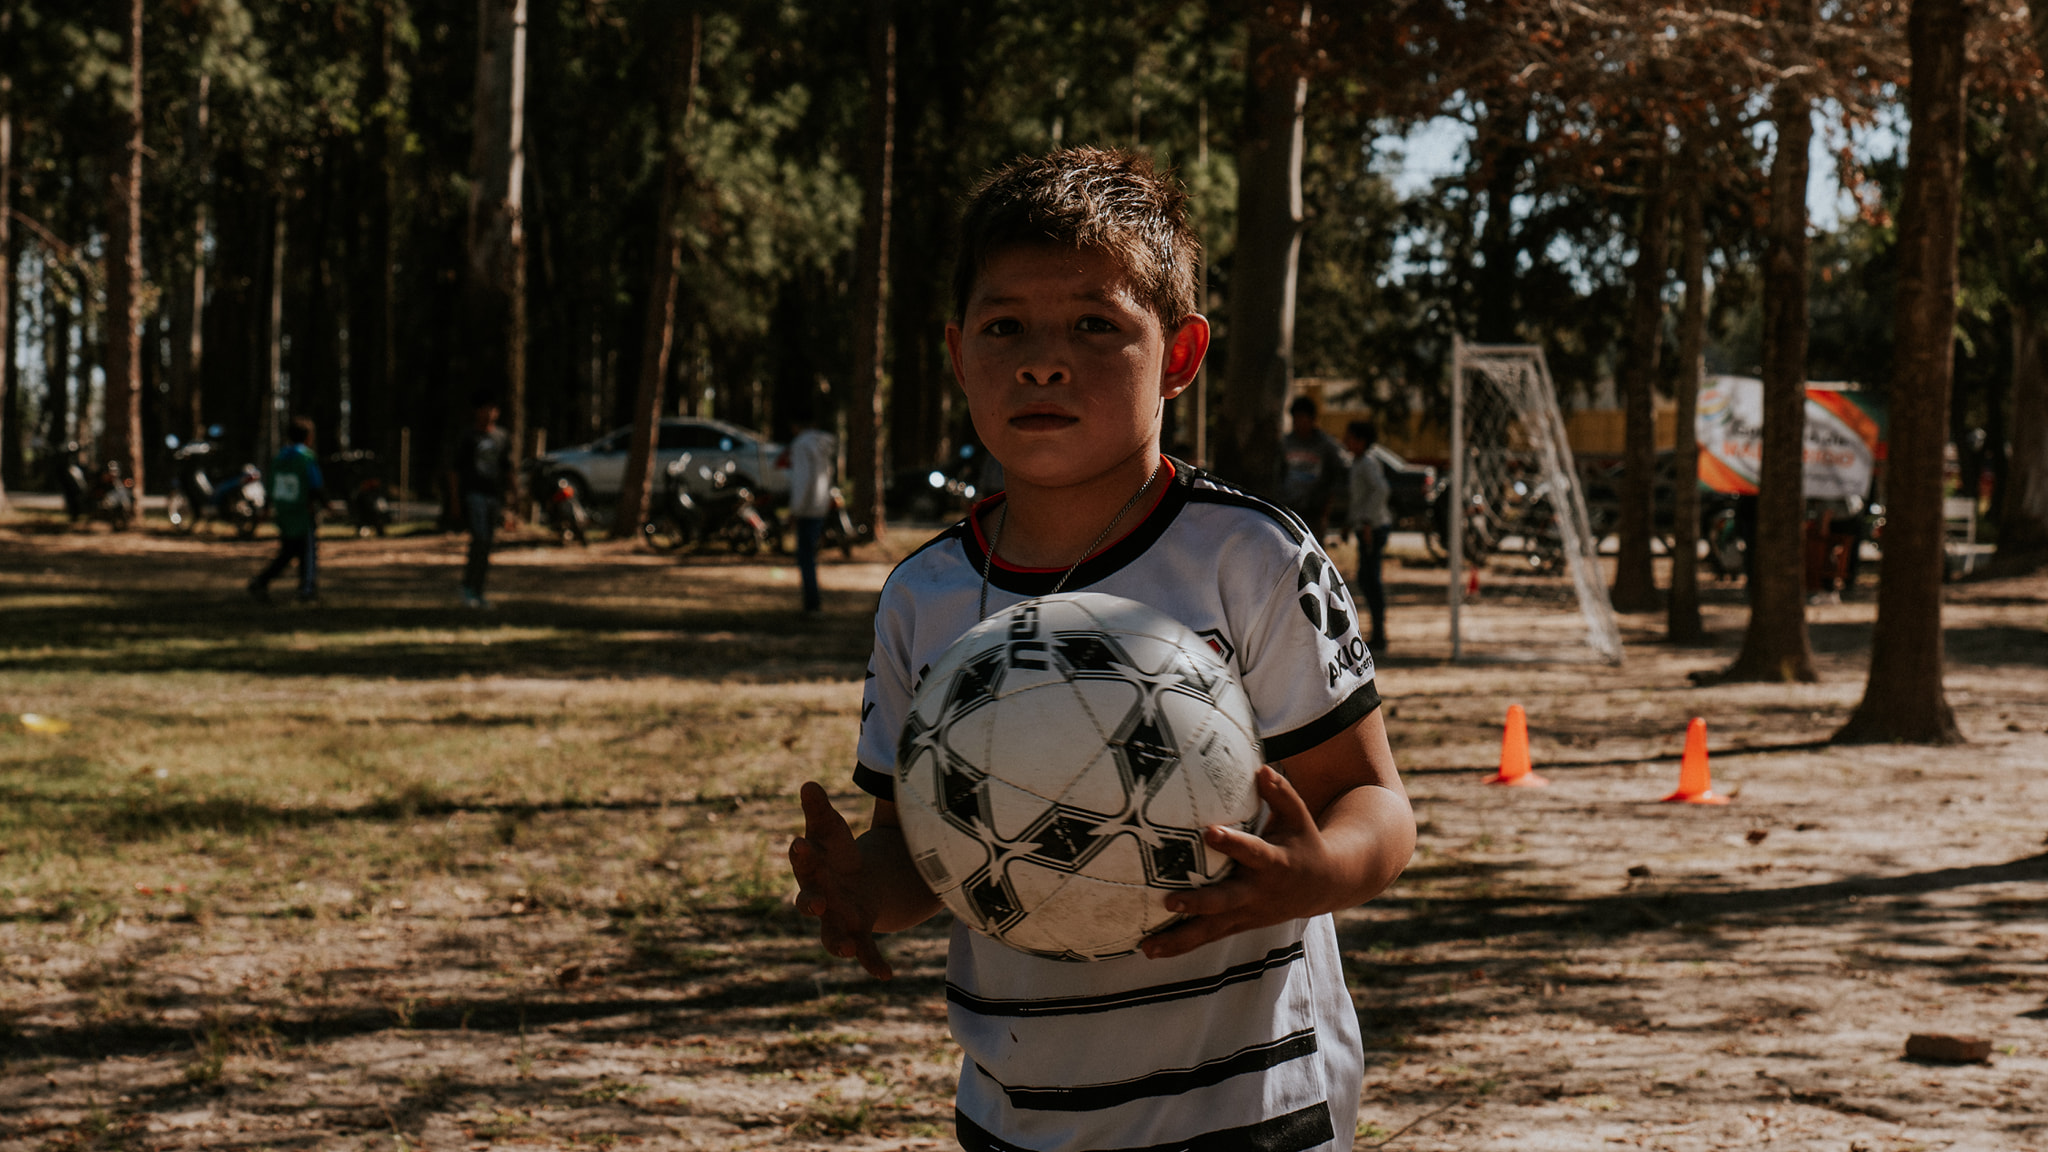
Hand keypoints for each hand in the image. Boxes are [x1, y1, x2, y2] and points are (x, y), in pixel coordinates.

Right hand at [788, 781, 892, 978]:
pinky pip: (865, 952)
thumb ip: (820, 810)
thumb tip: (808, 783)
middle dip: (810, 902)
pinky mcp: (859, 935)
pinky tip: (886, 974)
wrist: (854, 884)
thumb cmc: (837, 853)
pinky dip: (873, 963)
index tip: (800, 843)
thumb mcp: (832, 829)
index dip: (802, 853)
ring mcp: (838, 921)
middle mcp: (820, 899)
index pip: (804, 860)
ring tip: (848, 947)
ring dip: (837, 943)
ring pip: (831, 937)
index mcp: (813, 869)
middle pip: (809, 901)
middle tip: (815, 902)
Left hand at [1140, 765, 1344, 959]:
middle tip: (1169, 901)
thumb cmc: (1302, 840)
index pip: (1253, 852)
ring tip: (1147, 946)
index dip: (1233, 844)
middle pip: (1225, 901)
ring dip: (1179, 939)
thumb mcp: (1297, 815)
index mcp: (1275, 863)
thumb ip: (1280, 793)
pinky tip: (1149, 950)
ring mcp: (1247, 913)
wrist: (1324, 885)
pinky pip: (1207, 938)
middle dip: (1199, 903)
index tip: (1210, 832)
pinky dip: (1180, 946)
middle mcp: (1258, 893)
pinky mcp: (1237, 925)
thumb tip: (1260, 768)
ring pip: (1211, 930)